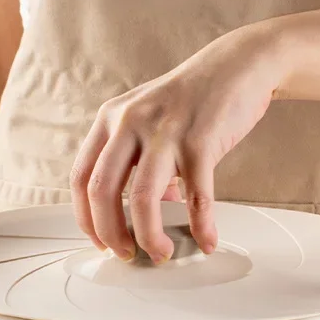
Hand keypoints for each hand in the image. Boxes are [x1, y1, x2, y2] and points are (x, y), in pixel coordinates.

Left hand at [70, 24, 281, 262]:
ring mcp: (165, 132)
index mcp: (111, 120)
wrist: (238, 65)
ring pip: (142, 199)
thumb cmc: (193, 99)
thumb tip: (148, 211)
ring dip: (149, 237)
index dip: (86, 218)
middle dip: (111, 234)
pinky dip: (202, 226)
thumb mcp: (151, 123)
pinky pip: (196, 196)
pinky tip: (206, 241)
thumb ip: (140, 164)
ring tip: (161, 254)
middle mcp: (130, 123)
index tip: (100, 242)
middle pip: (102, 192)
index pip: (81, 177)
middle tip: (126, 254)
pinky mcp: (200, 141)